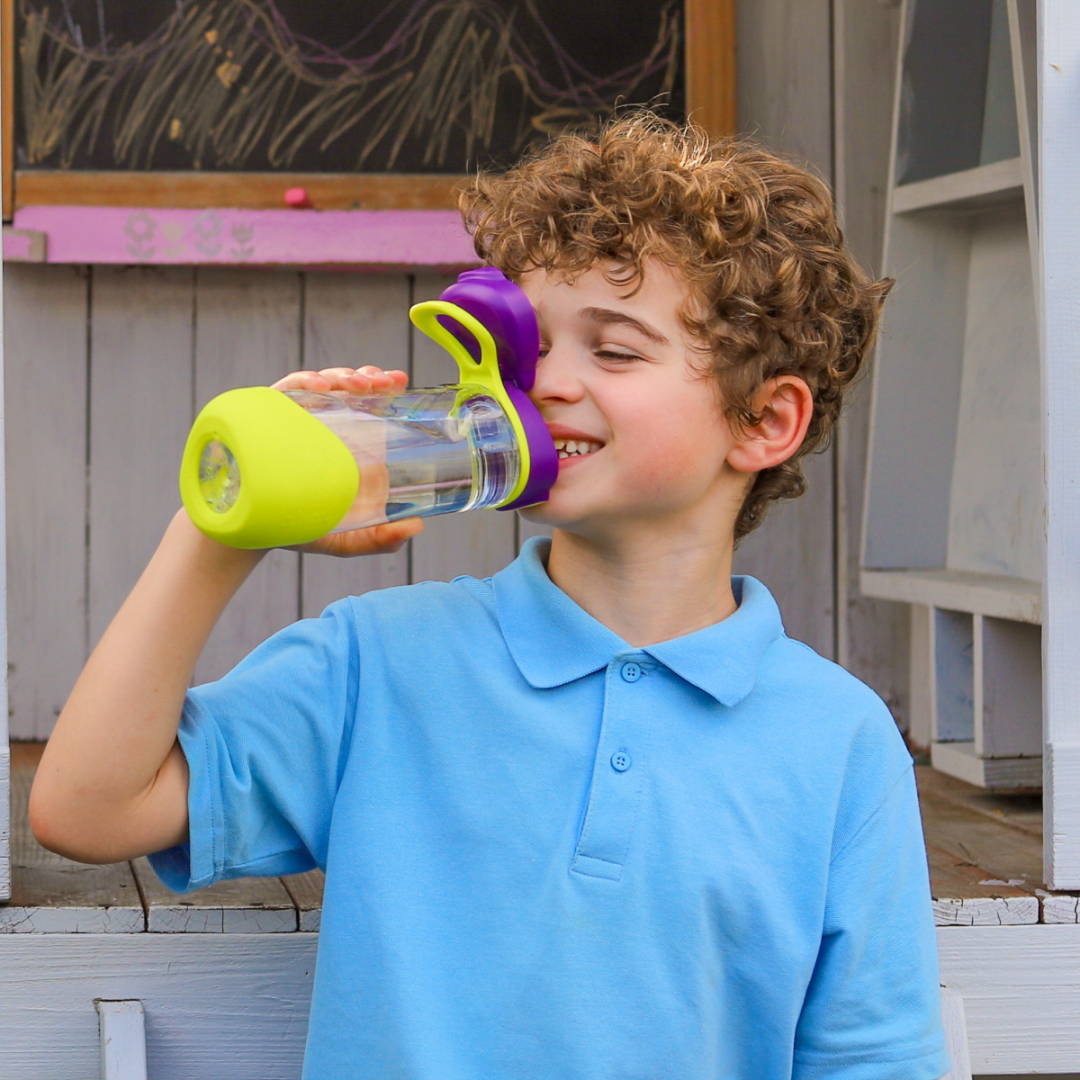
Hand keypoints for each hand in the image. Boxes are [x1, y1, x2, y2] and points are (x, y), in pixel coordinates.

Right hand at [273, 365, 422, 556]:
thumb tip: (416, 527)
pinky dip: (304, 383)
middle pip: (350, 388)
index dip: (385, 386)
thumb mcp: (345, 539)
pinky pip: (287, 392)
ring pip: (323, 384)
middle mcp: (326, 428)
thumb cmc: (302, 529)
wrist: (251, 532)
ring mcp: (299, 420)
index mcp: (349, 447)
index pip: (371, 406)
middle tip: (382, 382)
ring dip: (342, 377)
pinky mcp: (270, 418)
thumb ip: (379, 539)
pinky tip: (320, 388)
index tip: (400, 381)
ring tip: (358, 385)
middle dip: (369, 377)